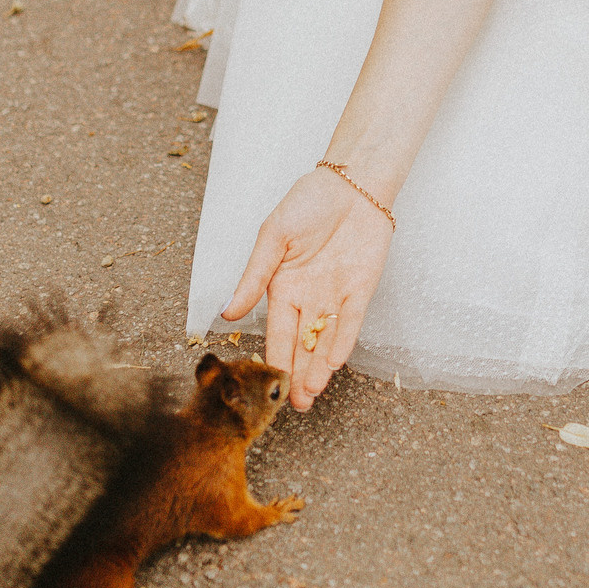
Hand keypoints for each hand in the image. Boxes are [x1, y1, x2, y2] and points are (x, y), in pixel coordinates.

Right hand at [219, 167, 392, 410]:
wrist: (351, 182)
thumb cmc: (307, 202)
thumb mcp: (272, 237)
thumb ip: (254, 276)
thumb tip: (227, 312)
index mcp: (283, 288)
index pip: (277, 332)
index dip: (274, 358)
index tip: (267, 385)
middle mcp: (309, 299)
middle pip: (302, 345)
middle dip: (298, 375)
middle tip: (293, 405)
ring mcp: (336, 297)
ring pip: (326, 342)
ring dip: (319, 369)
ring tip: (310, 396)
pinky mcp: (361, 291)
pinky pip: (351, 323)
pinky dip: (342, 343)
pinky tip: (333, 364)